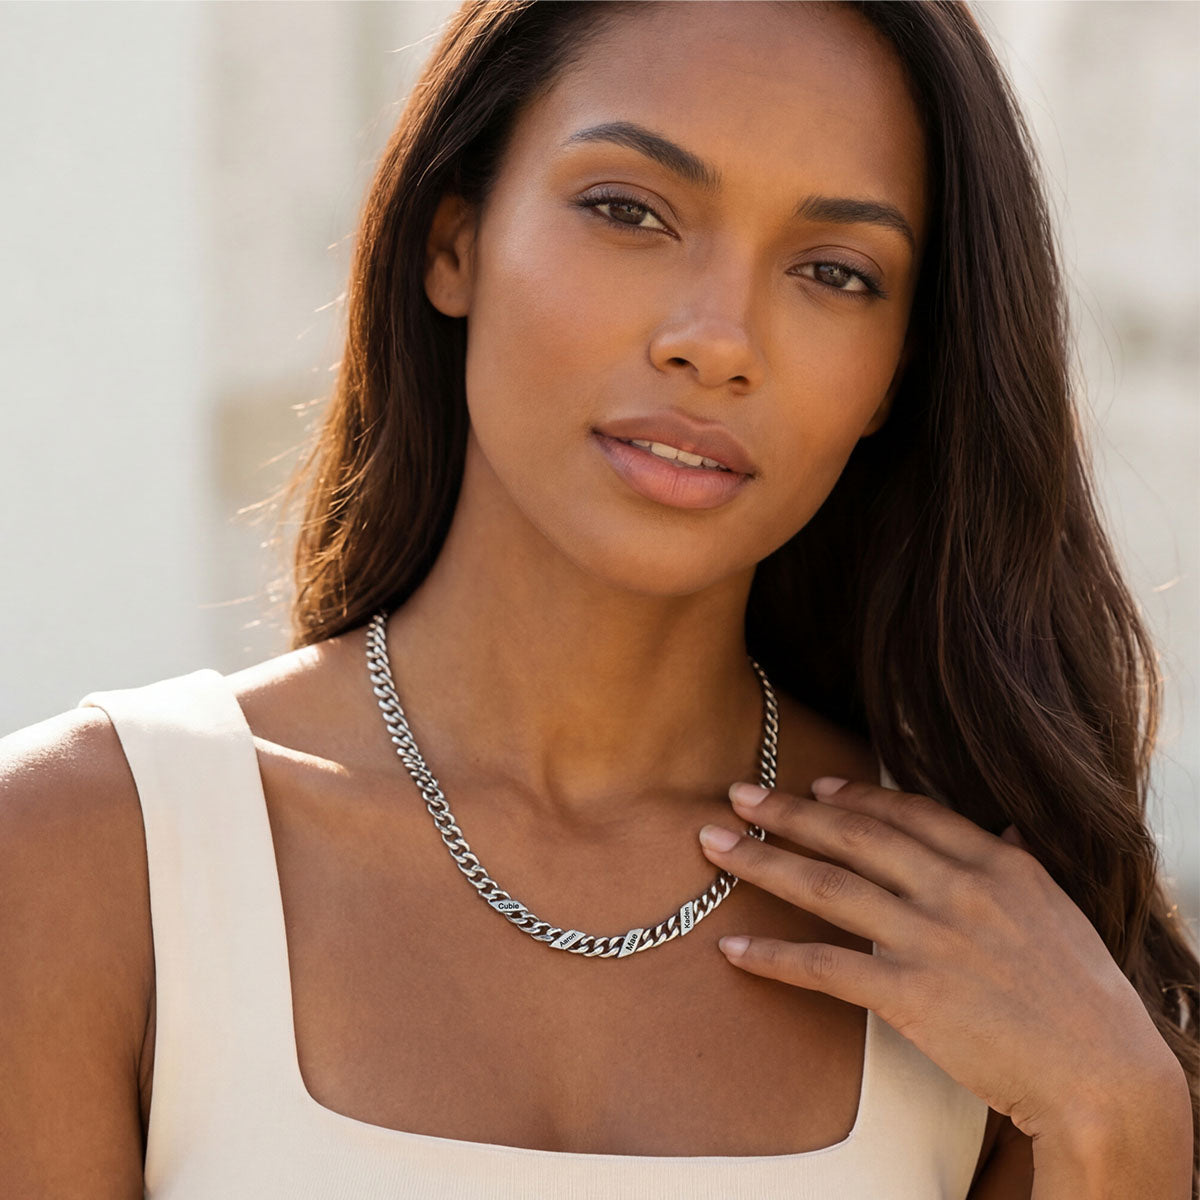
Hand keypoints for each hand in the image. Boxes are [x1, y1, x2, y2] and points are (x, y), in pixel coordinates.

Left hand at [697, 776, 1174, 1140]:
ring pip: (825, 886)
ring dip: (761, 863)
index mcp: (993, 861)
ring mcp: (928, 938)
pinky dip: (773, 958)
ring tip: (713, 846)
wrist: (1104, 1075)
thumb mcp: (1057, 908)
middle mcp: (954, 887)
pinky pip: (824, 967)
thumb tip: (1005, 829)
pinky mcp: (909, 994)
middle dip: (786, 812)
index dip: (853, 794)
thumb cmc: (1084, 995)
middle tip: (737, 794)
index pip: (906, 812)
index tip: (812, 784)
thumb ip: (1019, 862)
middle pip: (852, 834)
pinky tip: (733, 950)